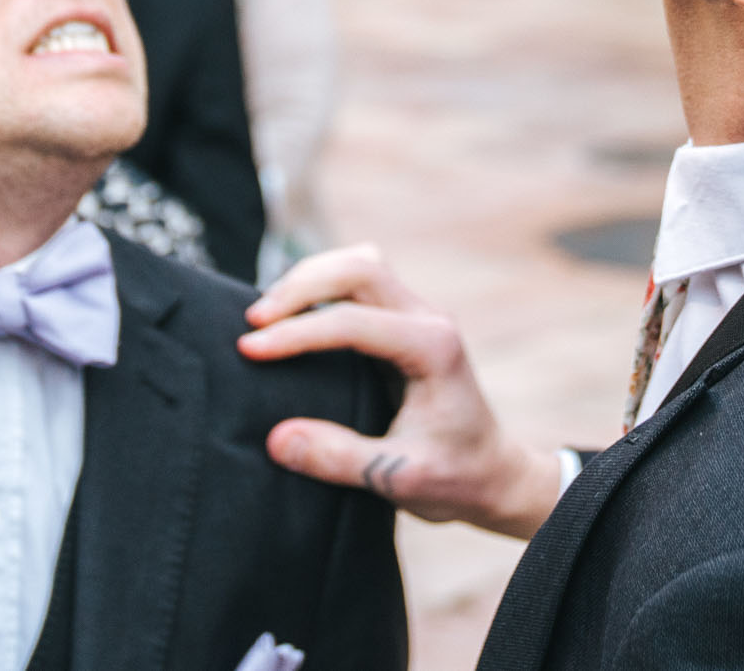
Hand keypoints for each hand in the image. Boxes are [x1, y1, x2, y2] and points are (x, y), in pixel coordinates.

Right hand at [238, 244, 563, 539]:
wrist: (492, 474)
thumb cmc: (454, 477)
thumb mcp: (398, 479)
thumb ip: (339, 458)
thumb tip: (277, 437)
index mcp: (434, 348)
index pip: (353, 322)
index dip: (297, 333)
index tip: (250, 350)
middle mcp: (428, 319)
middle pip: (359, 267)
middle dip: (299, 287)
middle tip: (252, 323)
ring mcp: (417, 314)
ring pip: (359, 263)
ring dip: (309, 279)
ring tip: (265, 314)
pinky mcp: (402, 320)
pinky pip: (359, 280)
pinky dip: (321, 286)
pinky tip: (291, 315)